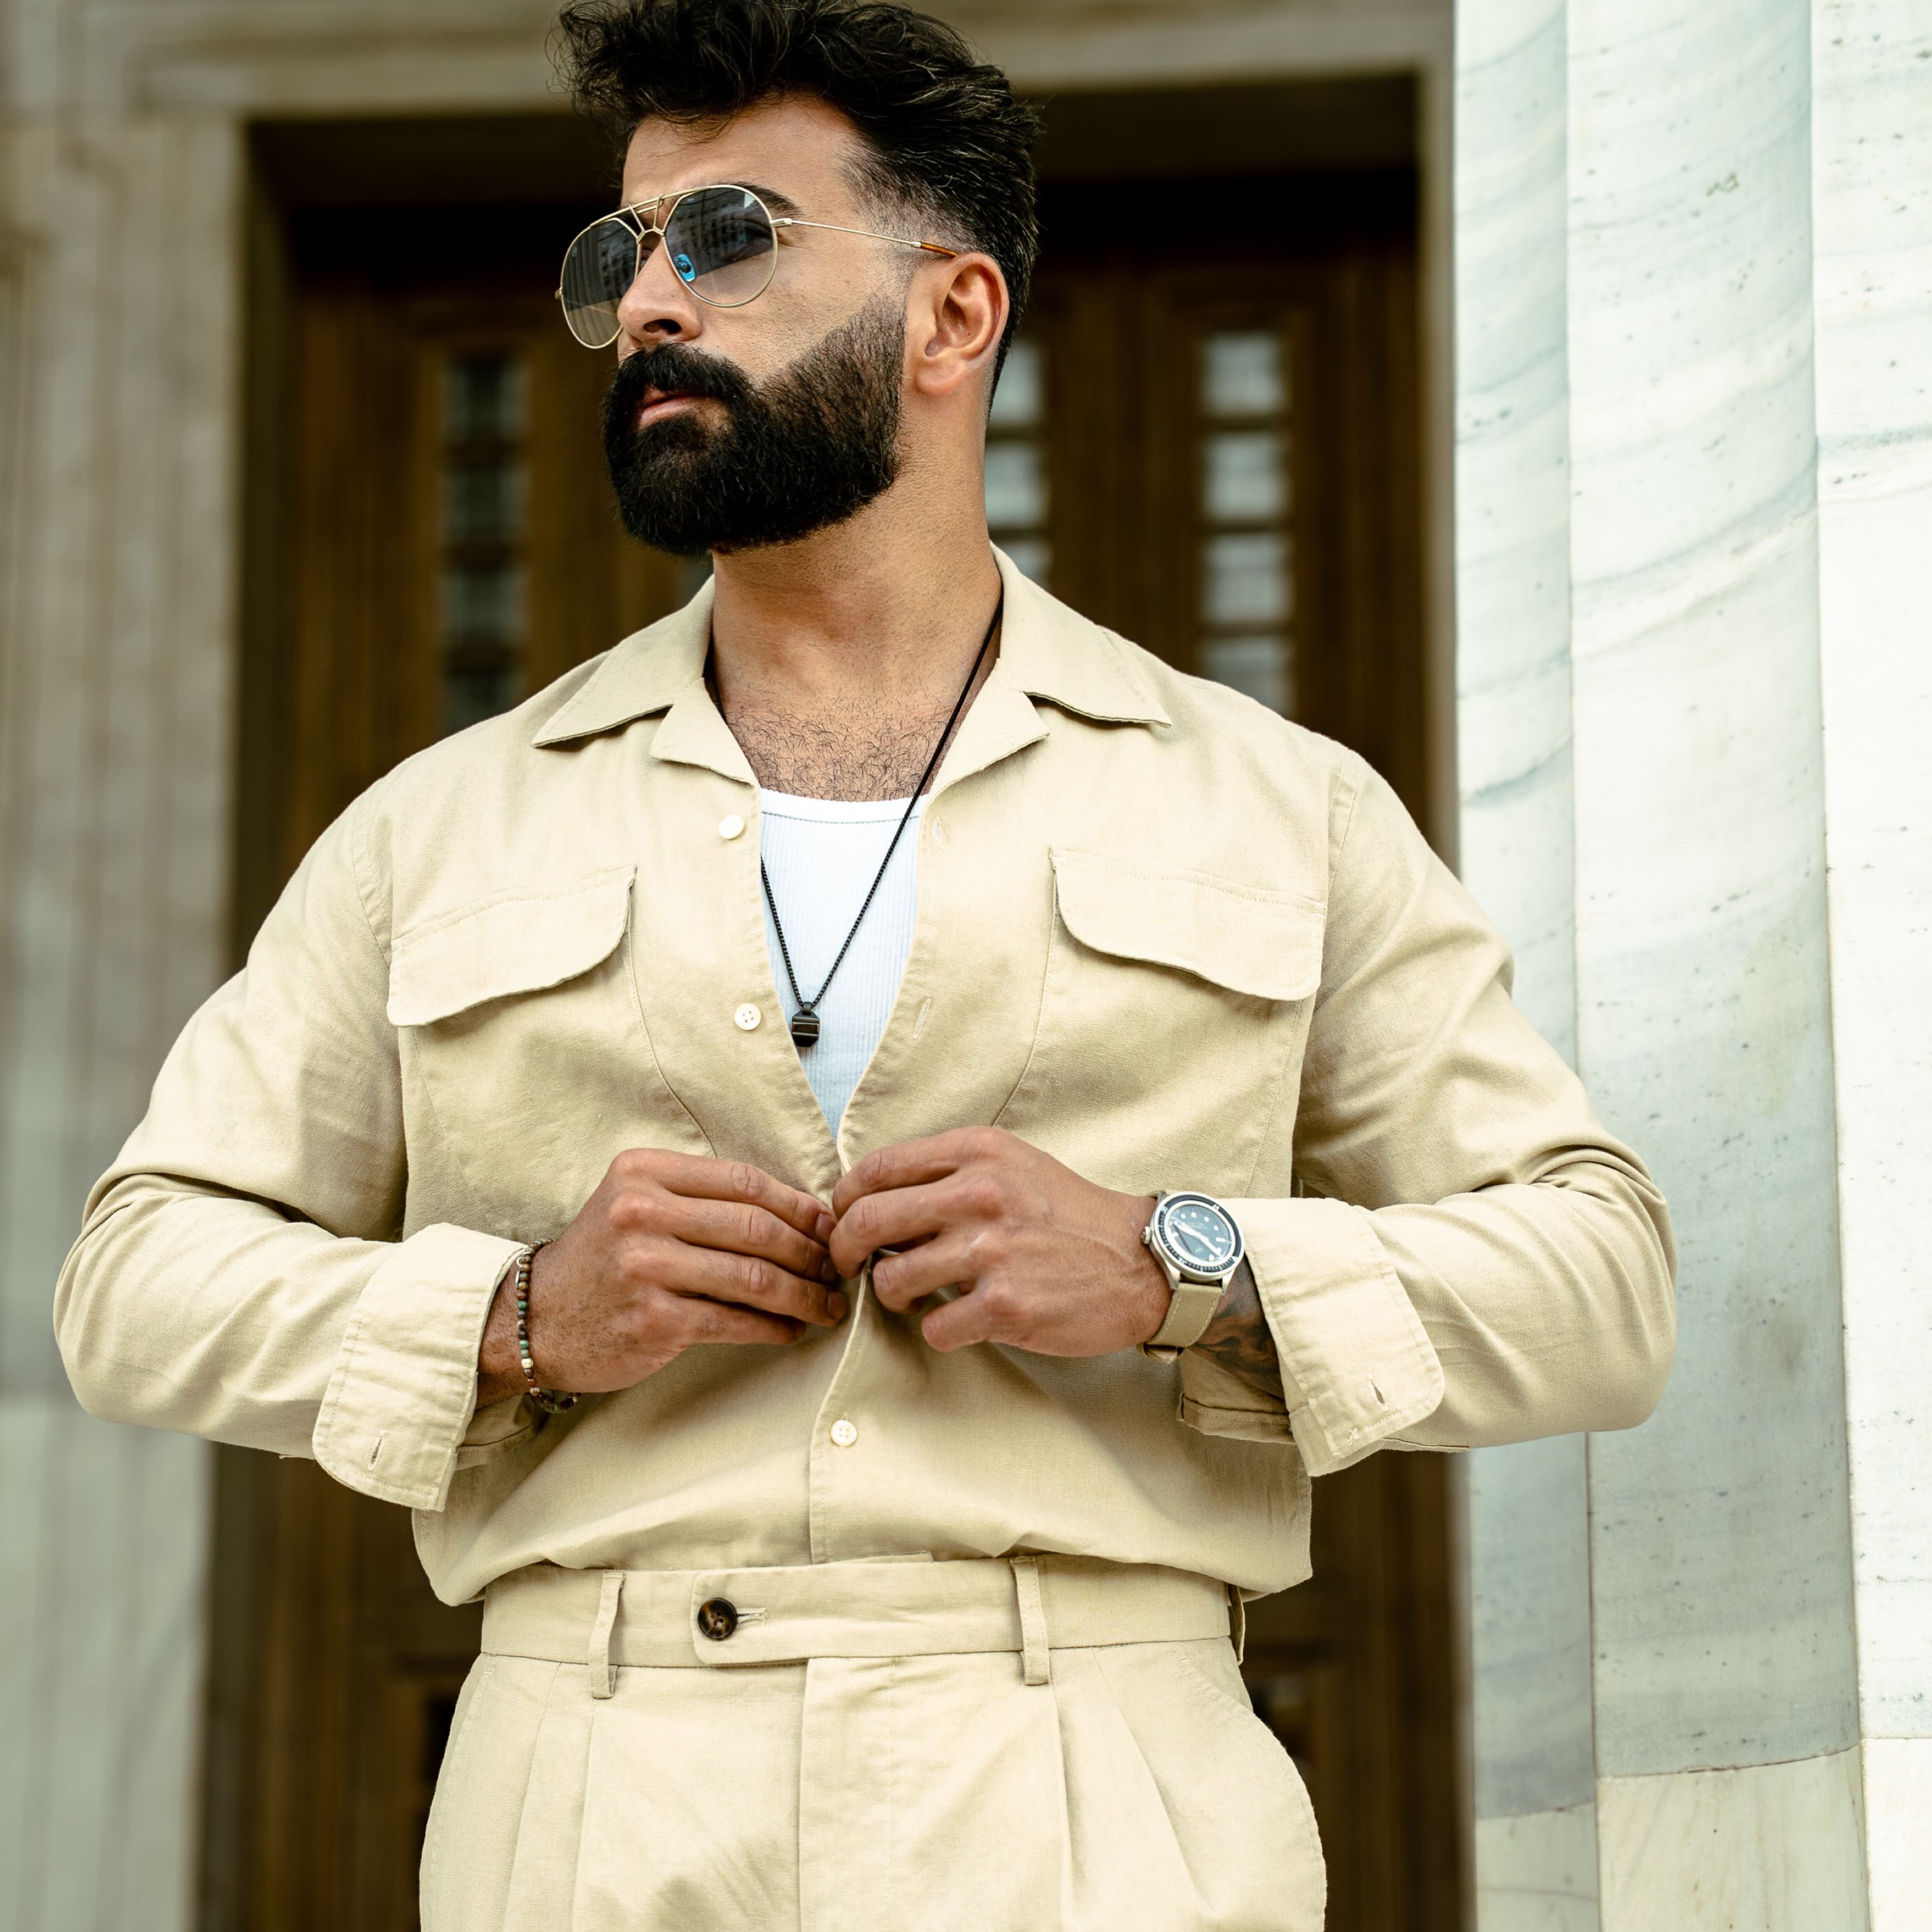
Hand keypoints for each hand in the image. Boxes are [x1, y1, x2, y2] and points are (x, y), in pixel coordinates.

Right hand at [478, 1150, 843, 1404]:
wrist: (534, 1319)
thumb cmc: (601, 1261)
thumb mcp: (636, 1204)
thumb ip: (700, 1199)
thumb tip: (798, 1214)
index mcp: (645, 1171)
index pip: (745, 1181)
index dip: (798, 1205)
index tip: (828, 1226)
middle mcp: (643, 1211)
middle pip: (757, 1227)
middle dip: (810, 1252)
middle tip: (837, 1270)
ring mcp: (647, 1265)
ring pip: (754, 1276)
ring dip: (803, 1294)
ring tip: (827, 1306)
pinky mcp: (654, 1317)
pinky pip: (735, 1320)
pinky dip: (773, 1326)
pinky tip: (791, 1330)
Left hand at [828, 1126, 1170, 1355]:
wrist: (1142, 1261)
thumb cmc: (1070, 1214)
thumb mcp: (1012, 1164)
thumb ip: (949, 1172)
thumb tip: (874, 1197)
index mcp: (977, 1152)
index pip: (875, 1169)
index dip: (844, 1202)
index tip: (844, 1223)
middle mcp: (981, 1194)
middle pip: (867, 1223)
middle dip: (844, 1252)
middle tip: (850, 1268)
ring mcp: (993, 1252)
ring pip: (891, 1281)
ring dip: (893, 1297)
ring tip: (917, 1297)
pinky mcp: (1006, 1306)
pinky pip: (934, 1328)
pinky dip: (939, 1331)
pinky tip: (962, 1321)